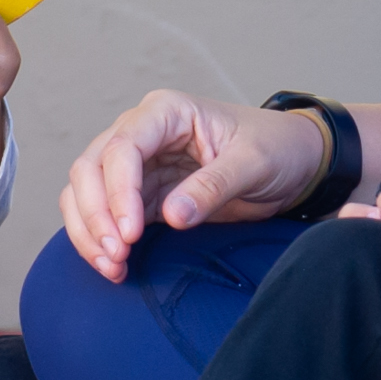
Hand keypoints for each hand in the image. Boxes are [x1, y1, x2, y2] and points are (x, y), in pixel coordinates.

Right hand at [57, 90, 328, 281]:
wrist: (294, 163)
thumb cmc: (277, 148)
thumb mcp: (254, 163)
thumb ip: (213, 186)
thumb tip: (172, 216)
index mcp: (166, 112)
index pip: (121, 147)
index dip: (117, 191)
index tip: (130, 232)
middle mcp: (142, 133)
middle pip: (90, 169)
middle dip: (94, 214)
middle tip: (117, 255)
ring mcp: (138, 165)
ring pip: (86, 194)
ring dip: (90, 231)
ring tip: (113, 266)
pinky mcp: (142, 196)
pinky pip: (105, 215)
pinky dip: (101, 240)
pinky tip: (115, 266)